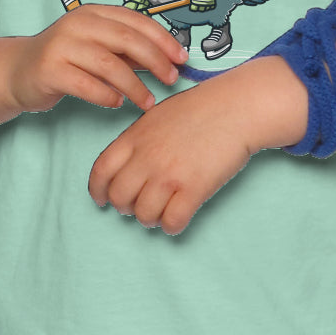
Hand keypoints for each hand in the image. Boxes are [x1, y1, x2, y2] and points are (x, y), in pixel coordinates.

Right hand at [3, 4, 186, 114]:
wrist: (17, 71)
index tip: (182, 58)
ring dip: (134, 85)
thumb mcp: (97, 47)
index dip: (163, 39)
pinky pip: (86, 85)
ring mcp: (61, 46)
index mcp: (93, 13)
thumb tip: (169, 60)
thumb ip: (128, 51)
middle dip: (155, 60)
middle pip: (126, 39)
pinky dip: (106, 95)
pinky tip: (117, 103)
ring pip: (109, 64)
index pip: (136, 21)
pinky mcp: (49, 70)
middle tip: (172, 79)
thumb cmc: (66, 60)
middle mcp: (77, 24)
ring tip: (147, 101)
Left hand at [88, 71, 258, 234]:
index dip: (99, 191)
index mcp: (135, 137)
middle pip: (120, 198)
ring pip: (144, 215)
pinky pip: (172, 222)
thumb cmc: (201, 109)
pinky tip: (179, 218)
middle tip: (140, 206)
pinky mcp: (193, 189)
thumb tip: (128, 166)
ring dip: (151, 219)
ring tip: (162, 212)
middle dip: (127, 208)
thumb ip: (139, 140)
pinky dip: (172, 226)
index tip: (103, 200)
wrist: (236, 108)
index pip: (101, 171)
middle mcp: (147, 157)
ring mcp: (169, 174)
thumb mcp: (158, 116)